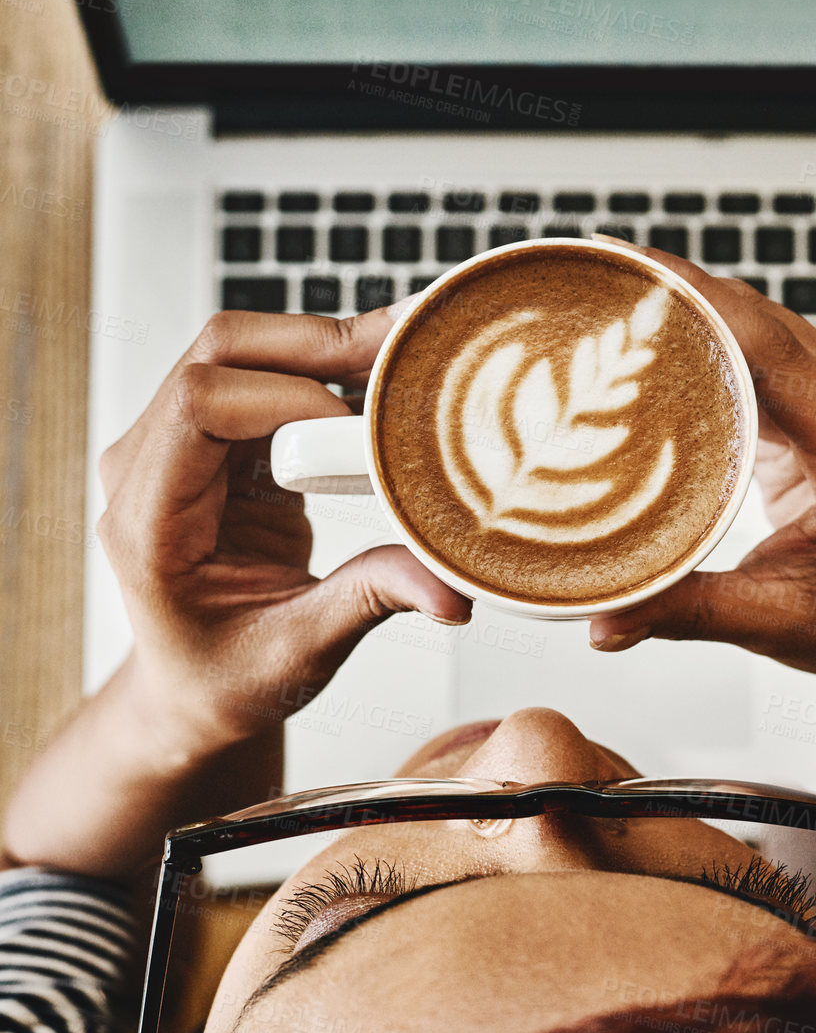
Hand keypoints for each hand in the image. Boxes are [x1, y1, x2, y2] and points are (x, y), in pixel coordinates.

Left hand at [97, 304, 470, 761]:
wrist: (195, 690)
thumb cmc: (223, 680)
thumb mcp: (297, 654)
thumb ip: (369, 603)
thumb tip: (450, 588)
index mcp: (147, 520)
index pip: (199, 404)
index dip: (285, 395)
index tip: (358, 428)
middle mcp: (150, 466)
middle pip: (220, 352)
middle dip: (317, 342)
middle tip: (404, 351)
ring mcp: (182, 445)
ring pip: (245, 349)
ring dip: (327, 345)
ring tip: (405, 354)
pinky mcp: (224, 441)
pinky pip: (270, 376)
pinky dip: (331, 371)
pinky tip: (384, 380)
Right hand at [588, 253, 815, 690]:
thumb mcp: (775, 624)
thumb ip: (687, 613)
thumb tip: (602, 624)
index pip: (778, 356)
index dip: (706, 303)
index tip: (638, 270)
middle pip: (768, 325)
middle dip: (684, 293)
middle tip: (599, 276)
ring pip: (769, 325)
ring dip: (698, 306)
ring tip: (618, 297)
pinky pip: (774, 345)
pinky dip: (719, 333)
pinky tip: (664, 330)